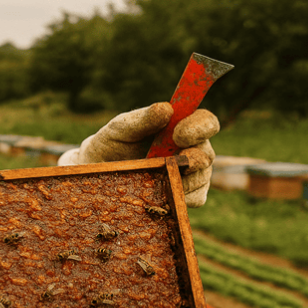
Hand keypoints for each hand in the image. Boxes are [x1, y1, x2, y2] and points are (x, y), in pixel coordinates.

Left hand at [67, 102, 219, 206]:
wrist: (99, 171)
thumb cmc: (114, 142)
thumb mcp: (122, 128)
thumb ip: (143, 118)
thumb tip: (166, 108)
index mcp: (182, 126)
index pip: (206, 122)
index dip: (199, 127)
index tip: (179, 134)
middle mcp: (192, 149)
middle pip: (207, 154)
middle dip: (195, 158)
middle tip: (178, 162)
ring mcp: (191, 175)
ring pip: (201, 179)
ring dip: (183, 180)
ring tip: (158, 179)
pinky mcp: (185, 196)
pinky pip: (193, 199)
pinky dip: (179, 197)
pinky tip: (161, 194)